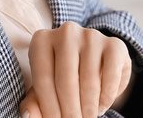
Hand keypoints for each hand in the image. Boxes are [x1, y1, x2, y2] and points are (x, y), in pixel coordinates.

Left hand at [18, 21, 132, 117]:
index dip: (49, 108)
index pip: (43, 79)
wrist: (94, 61)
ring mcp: (91, 36)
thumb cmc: (62, 77)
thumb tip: (28, 115)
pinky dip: (106, 98)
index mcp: (42, 40)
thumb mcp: (45, 88)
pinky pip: (111, 77)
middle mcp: (66, 32)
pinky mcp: (115, 44)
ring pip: (89, 81)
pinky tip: (101, 107)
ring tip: (87, 117)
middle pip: (66, 80)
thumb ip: (34, 102)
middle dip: (70, 111)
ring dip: (89, 108)